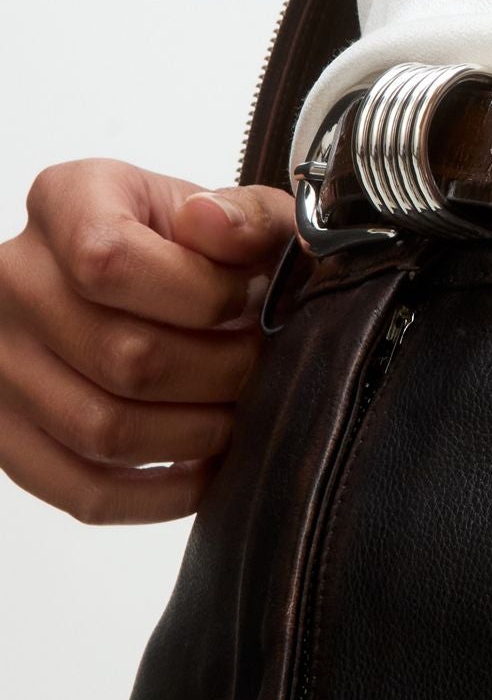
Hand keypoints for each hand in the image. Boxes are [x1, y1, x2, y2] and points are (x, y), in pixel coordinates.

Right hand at [0, 162, 291, 522]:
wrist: (135, 273)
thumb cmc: (184, 241)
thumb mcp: (227, 208)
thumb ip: (246, 215)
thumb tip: (215, 227)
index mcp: (66, 202)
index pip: (111, 261)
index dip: (199, 295)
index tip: (245, 299)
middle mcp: (13, 279)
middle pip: (121, 357)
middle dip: (219, 373)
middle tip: (259, 367)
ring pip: (104, 431)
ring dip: (196, 434)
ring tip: (237, 412)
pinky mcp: (8, 434)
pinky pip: (80, 490)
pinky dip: (157, 496)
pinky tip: (204, 471)